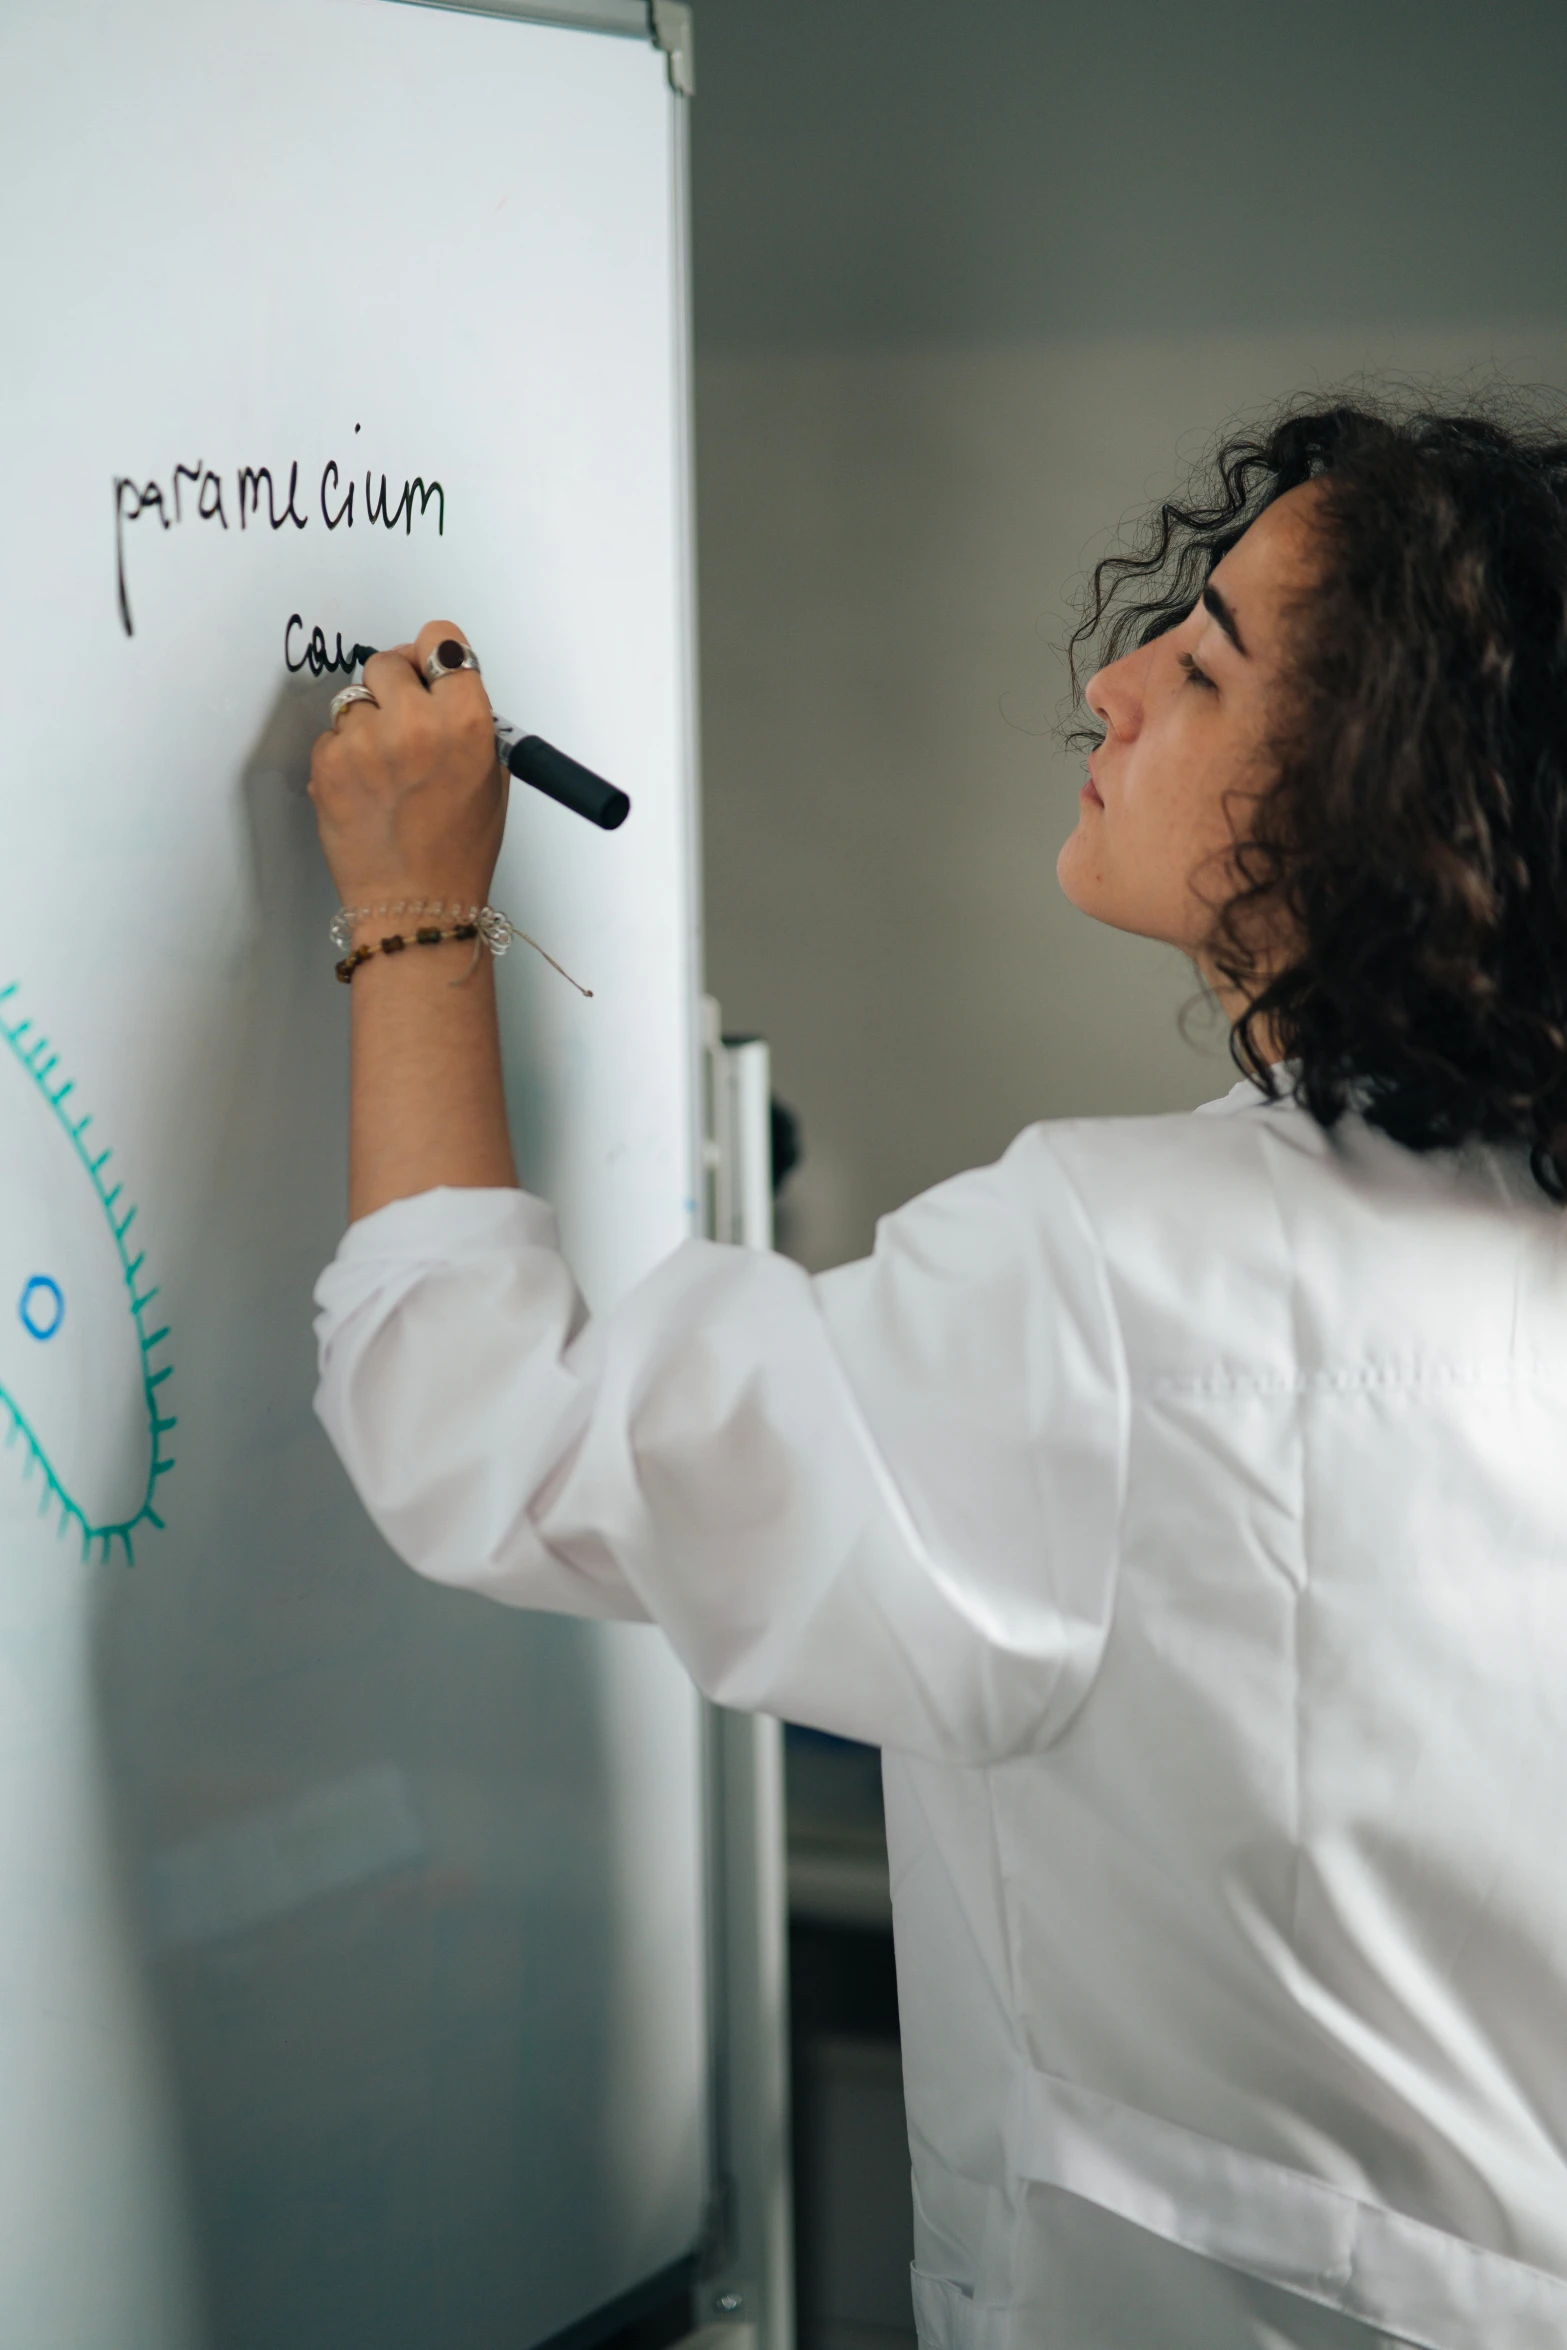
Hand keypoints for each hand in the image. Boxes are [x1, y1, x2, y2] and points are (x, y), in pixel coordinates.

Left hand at [308, 620, 508, 912]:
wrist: (415, 903)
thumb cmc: (456, 851)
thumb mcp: (491, 777)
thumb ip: (468, 720)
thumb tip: (441, 682)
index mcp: (466, 722)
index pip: (441, 640)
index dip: (434, 657)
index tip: (430, 671)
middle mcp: (415, 724)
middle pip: (389, 660)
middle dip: (397, 686)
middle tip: (405, 722)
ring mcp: (366, 743)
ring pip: (356, 699)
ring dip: (368, 723)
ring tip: (386, 769)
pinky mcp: (328, 763)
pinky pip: (332, 735)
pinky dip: (346, 755)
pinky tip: (367, 789)